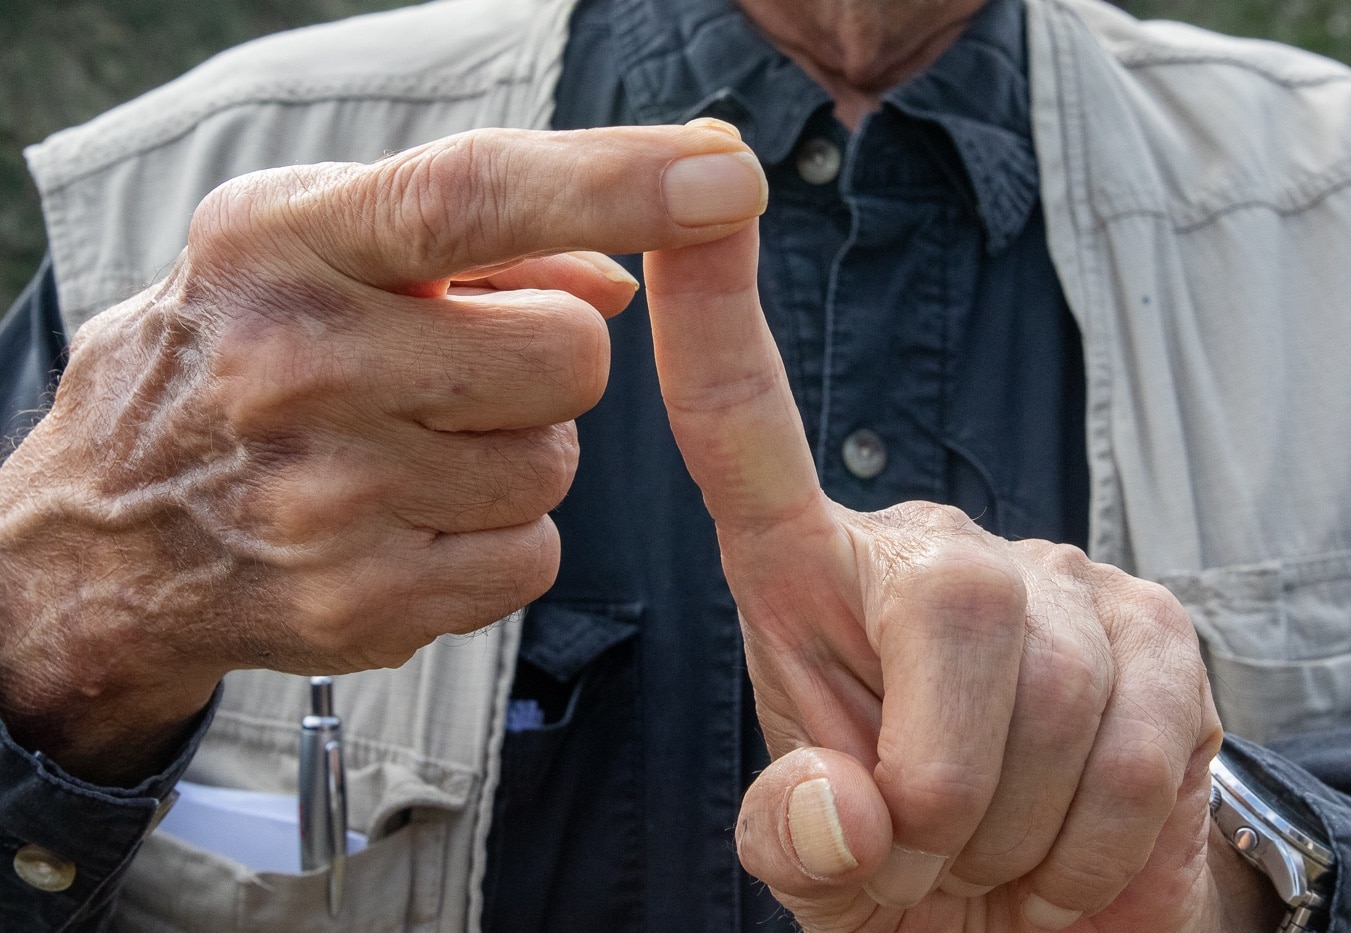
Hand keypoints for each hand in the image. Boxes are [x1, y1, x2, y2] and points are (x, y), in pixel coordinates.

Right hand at [0, 120, 766, 783]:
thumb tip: (628, 275)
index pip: (475, 194)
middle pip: (569, 355)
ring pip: (555, 466)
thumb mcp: (314, 247)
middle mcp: (295, 365)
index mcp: (286, 242)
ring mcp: (326, 498)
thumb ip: (476, 238)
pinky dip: (495, 539)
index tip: (723, 176)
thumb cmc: (236, 354)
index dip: (616, 182)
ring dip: (515, 454)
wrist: (110, 525)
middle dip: (549, 358)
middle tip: (459, 368)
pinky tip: (410, 521)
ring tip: (412, 447)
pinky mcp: (358, 603)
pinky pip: (530, 558)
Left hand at [644, 225, 1244, 930]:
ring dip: (1013, 828)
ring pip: (1055, 693)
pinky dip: (1090, 849)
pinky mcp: (1162, 633)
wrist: (1037, 918)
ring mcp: (1060, 582)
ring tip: (993, 846)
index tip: (697, 200)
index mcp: (810, 576)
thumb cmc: (904, 862)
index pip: (746, 432)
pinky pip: (1140, 752)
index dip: (715, 318)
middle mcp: (933, 551)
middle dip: (940, 776)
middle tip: (929, 848)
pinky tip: (1064, 847)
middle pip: (951, 605)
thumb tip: (842, 810)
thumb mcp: (818, 860)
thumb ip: (795, 836)